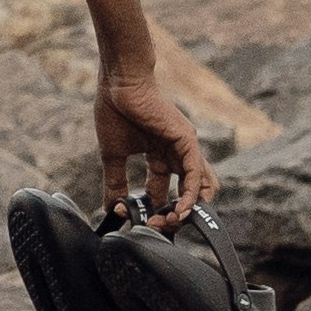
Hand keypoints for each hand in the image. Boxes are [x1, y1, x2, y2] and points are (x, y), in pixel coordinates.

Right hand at [95, 61, 208, 223]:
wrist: (118, 84)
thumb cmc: (115, 111)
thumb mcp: (113, 156)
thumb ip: (115, 182)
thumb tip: (111, 207)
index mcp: (160, 156)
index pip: (164, 191)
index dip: (154, 209)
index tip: (139, 220)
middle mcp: (176, 153)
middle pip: (186, 193)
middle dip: (174, 214)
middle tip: (158, 225)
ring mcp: (184, 147)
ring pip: (198, 186)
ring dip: (187, 209)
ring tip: (171, 221)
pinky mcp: (187, 140)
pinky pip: (195, 175)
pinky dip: (190, 196)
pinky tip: (179, 209)